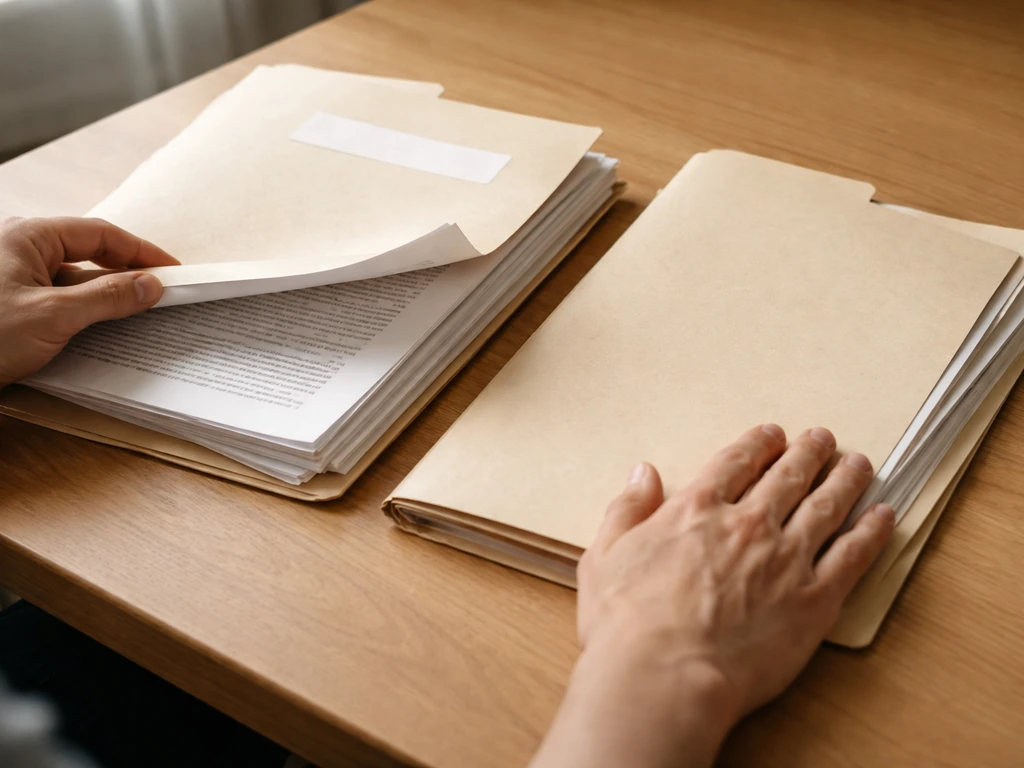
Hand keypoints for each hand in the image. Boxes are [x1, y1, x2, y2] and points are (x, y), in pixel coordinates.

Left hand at [0, 216, 177, 387]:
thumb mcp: (52, 316)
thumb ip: (107, 297)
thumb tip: (150, 285)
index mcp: (27, 237)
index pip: (99, 233)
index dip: (140, 251)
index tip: (172, 270)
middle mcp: (18, 250)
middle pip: (87, 254)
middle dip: (126, 273)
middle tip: (161, 293)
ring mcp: (12, 279)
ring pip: (73, 280)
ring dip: (105, 297)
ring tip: (139, 314)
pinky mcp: (10, 306)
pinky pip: (58, 301)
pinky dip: (84, 313)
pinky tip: (102, 330)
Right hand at [531, 424, 894, 767]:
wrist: (663, 676)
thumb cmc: (625, 626)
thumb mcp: (604, 556)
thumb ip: (626, 509)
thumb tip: (643, 473)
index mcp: (697, 509)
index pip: (736, 462)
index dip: (757, 444)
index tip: (772, 434)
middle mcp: (747, 523)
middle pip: (787, 476)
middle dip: (808, 453)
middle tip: (823, 438)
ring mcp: (785, 559)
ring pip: (826, 506)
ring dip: (844, 480)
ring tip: (858, 464)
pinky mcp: (814, 599)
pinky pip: (853, 556)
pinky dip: (872, 532)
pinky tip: (883, 516)